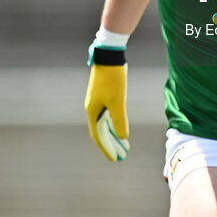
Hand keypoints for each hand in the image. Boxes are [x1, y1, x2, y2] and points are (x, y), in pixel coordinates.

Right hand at [84, 43, 129, 161]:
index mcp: (92, 112)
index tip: (115, 159)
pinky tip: (122, 128)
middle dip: (111, 145)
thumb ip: (119, 120)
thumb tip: (123, 136)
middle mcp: (92, 109)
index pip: (98, 136)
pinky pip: (108, 116)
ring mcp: (97, 102)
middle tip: (122, 156)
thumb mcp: (117, 101)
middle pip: (101, 132)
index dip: (106, 148)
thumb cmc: (112, 78)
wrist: (109, 56)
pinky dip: (115, 125)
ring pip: (105, 124)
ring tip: (124, 146)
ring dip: (114, 136)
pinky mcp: (103, 96)